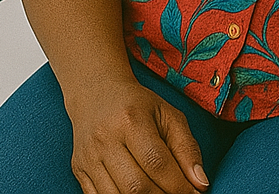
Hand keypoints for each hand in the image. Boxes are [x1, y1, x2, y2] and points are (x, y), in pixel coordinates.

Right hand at [67, 78, 208, 193]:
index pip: (157, 163)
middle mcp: (106, 140)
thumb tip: (200, 183)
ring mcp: (88, 158)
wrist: (96, 95)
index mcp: (132, 120)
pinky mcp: (78, 172)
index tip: (194, 193)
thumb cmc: (139, 105)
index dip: (178, 185)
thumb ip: (187, 148)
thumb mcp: (169, 115)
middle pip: (135, 186)